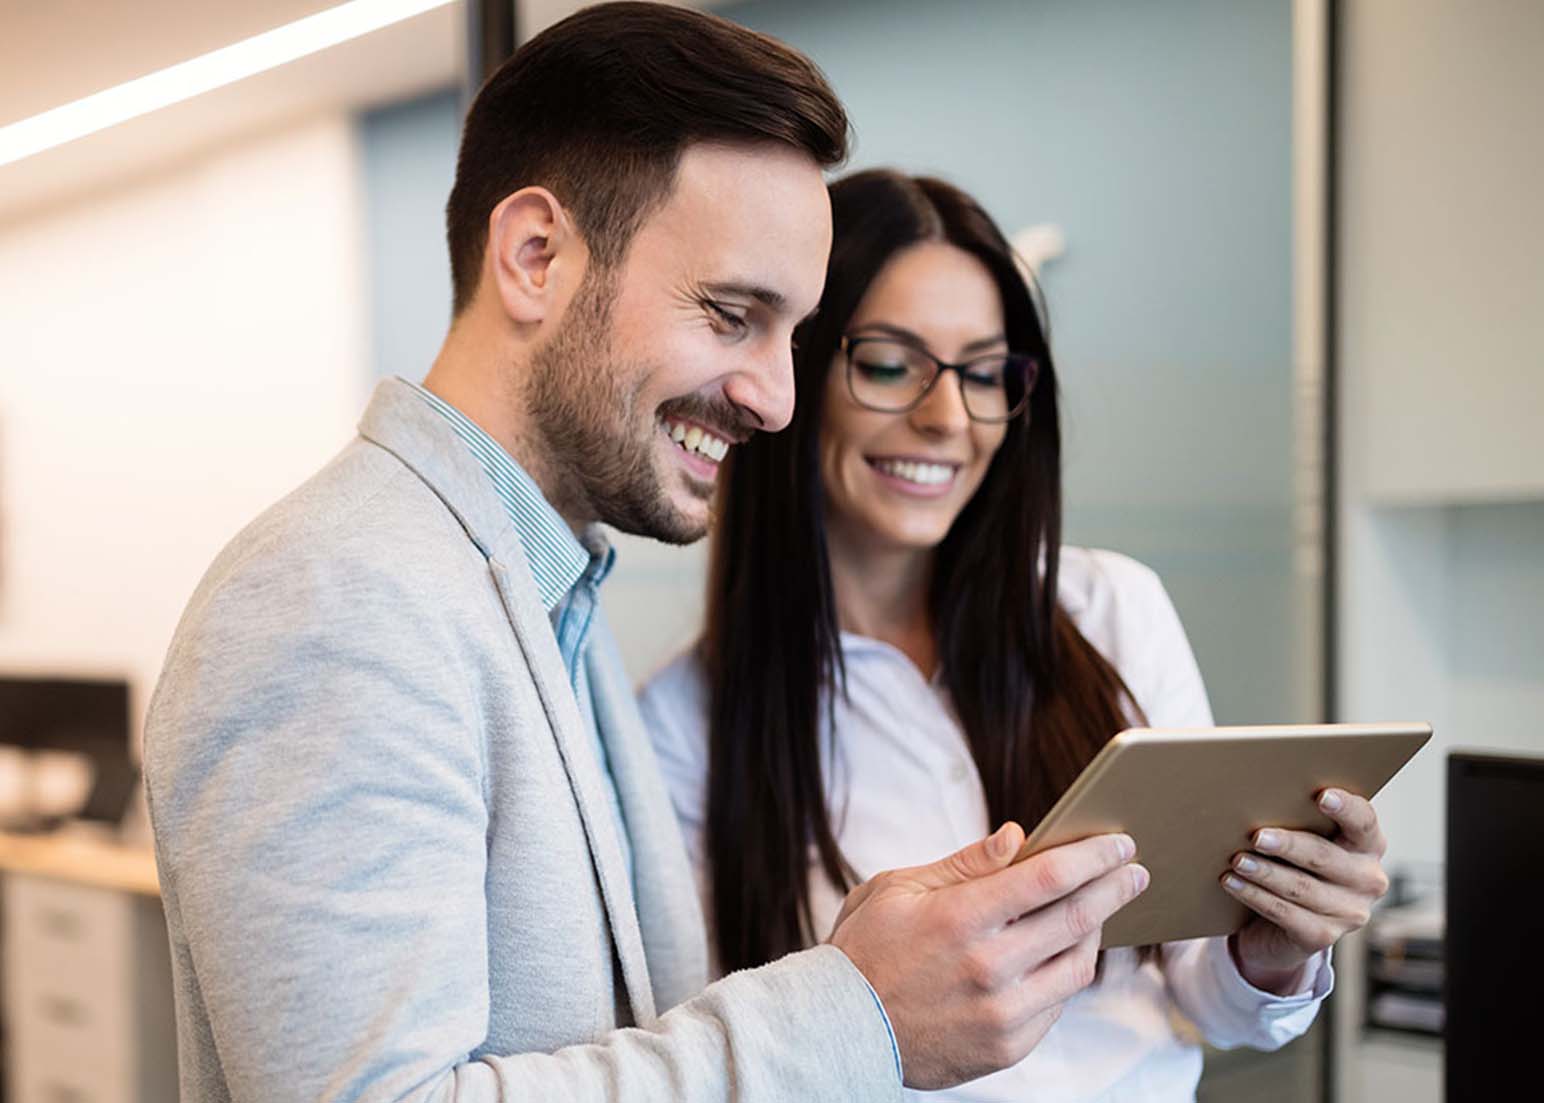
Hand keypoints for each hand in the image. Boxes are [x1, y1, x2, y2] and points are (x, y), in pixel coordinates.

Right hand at [829, 822, 1148, 1089]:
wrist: (841, 1029)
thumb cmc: (866, 949)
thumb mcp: (898, 889)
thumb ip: (965, 864)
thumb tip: (1018, 836)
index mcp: (959, 918)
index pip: (1047, 878)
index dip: (1092, 856)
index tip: (1118, 842)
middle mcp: (987, 967)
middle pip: (1075, 919)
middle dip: (1114, 887)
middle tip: (1135, 869)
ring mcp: (1000, 1013)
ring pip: (1076, 965)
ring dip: (1096, 931)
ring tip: (1099, 909)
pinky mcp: (1006, 1047)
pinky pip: (1056, 1004)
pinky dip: (1066, 972)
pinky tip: (1062, 952)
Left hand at [1222, 788, 1390, 994]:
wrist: (1284, 924)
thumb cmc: (1293, 864)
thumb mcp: (1303, 841)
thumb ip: (1297, 820)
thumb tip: (1259, 798)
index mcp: (1368, 846)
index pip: (1364, 821)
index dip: (1345, 808)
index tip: (1321, 795)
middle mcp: (1367, 879)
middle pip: (1324, 856)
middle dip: (1288, 845)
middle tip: (1257, 836)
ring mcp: (1349, 912)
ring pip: (1300, 887)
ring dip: (1264, 872)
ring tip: (1236, 860)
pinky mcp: (1323, 936)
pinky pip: (1284, 913)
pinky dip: (1254, 896)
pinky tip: (1232, 882)